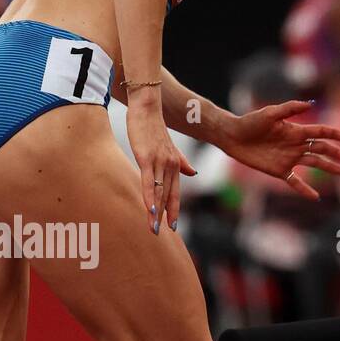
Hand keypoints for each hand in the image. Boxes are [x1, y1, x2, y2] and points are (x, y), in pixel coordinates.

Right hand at [126, 98, 196, 231]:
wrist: (147, 106)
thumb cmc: (153, 126)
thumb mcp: (169, 146)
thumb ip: (181, 162)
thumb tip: (193, 173)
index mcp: (175, 164)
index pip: (175, 192)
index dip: (174, 209)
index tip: (173, 226)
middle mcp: (171, 165)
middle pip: (168, 196)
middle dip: (165, 217)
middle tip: (160, 234)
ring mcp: (159, 162)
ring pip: (159, 192)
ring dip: (156, 213)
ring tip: (153, 229)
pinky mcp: (146, 158)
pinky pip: (149, 182)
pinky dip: (150, 197)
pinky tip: (150, 210)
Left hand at [220, 100, 339, 200]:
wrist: (232, 136)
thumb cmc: (250, 122)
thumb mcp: (269, 113)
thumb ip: (290, 109)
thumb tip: (310, 104)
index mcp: (296, 130)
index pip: (320, 132)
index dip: (334, 134)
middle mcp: (295, 144)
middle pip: (321, 149)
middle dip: (337, 153)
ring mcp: (289, 158)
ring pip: (314, 163)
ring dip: (329, 167)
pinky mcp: (279, 170)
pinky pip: (294, 182)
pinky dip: (305, 189)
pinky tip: (316, 197)